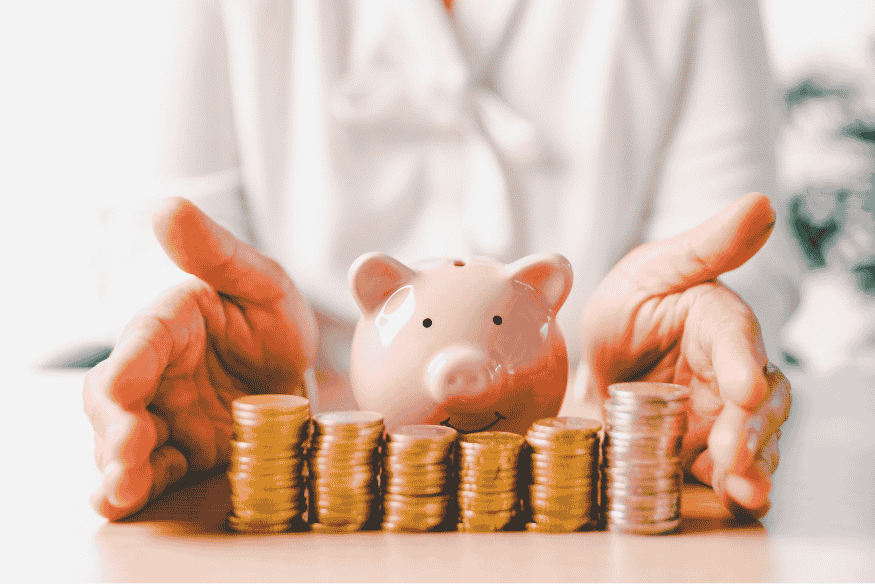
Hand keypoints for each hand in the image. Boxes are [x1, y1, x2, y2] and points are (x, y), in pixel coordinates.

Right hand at [83, 197, 317, 519]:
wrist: (297, 376)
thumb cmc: (272, 321)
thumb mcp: (262, 283)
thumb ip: (217, 253)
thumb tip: (166, 206)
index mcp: (175, 322)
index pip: (144, 337)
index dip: (131, 361)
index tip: (127, 385)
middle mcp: (157, 372)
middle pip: (116, 397)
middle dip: (115, 425)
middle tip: (126, 452)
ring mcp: (163, 415)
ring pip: (122, 440)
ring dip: (118, 465)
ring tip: (122, 489)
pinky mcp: (176, 454)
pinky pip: (147, 472)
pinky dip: (133, 487)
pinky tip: (126, 500)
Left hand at [580, 193, 790, 516]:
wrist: (597, 360)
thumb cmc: (630, 304)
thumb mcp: (652, 270)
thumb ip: (704, 247)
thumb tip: (761, 203)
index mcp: (715, 320)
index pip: (735, 339)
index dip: (740, 365)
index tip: (745, 390)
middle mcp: (729, 369)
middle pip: (754, 402)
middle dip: (748, 430)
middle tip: (733, 454)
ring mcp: (720, 412)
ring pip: (752, 439)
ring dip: (750, 465)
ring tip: (742, 488)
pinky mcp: (706, 447)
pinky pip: (728, 468)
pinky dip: (734, 485)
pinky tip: (736, 499)